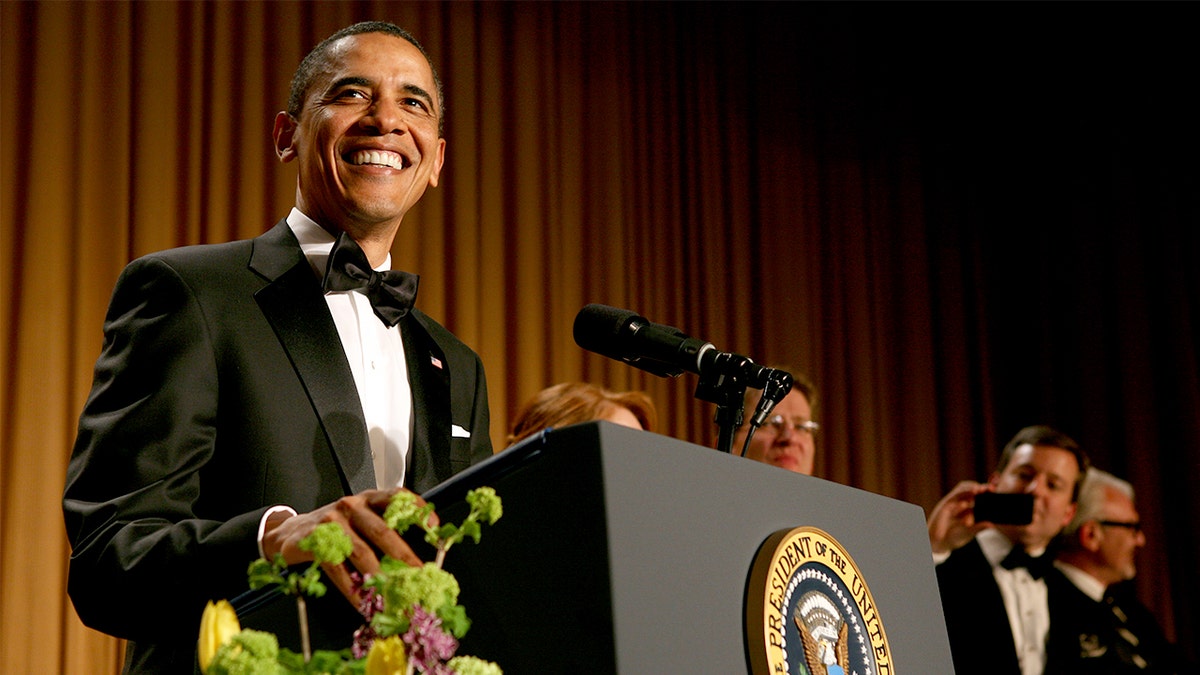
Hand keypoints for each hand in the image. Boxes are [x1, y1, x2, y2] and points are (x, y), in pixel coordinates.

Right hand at [261, 488, 435, 604]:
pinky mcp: (316, 540)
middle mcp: (352, 506)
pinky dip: (352, 589)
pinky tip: (362, 602)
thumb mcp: (360, 521)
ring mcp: (332, 521)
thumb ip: (384, 531)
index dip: (416, 509)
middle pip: (382, 530)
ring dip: (378, 578)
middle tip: (418, 574)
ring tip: (391, 595)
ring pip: (361, 552)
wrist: (291, 533)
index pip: (396, 497)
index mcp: (368, 499)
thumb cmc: (334, 528)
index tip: (434, 526)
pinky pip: (338, 568)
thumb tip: (413, 563)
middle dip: (403, 555)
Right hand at [927, 480, 989, 554]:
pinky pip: (951, 499)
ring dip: (969, 488)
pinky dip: (958, 499)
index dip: (985, 490)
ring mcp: (952, 503)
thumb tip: (992, 525)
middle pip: (970, 489)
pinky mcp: (945, 506)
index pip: (978, 494)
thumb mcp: (969, 532)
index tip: (994, 489)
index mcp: (970, 507)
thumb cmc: (955, 536)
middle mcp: (961, 502)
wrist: (939, 542)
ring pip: (961, 490)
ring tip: (978, 490)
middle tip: (988, 488)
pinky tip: (965, 504)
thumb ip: (979, 527)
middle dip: (979, 487)